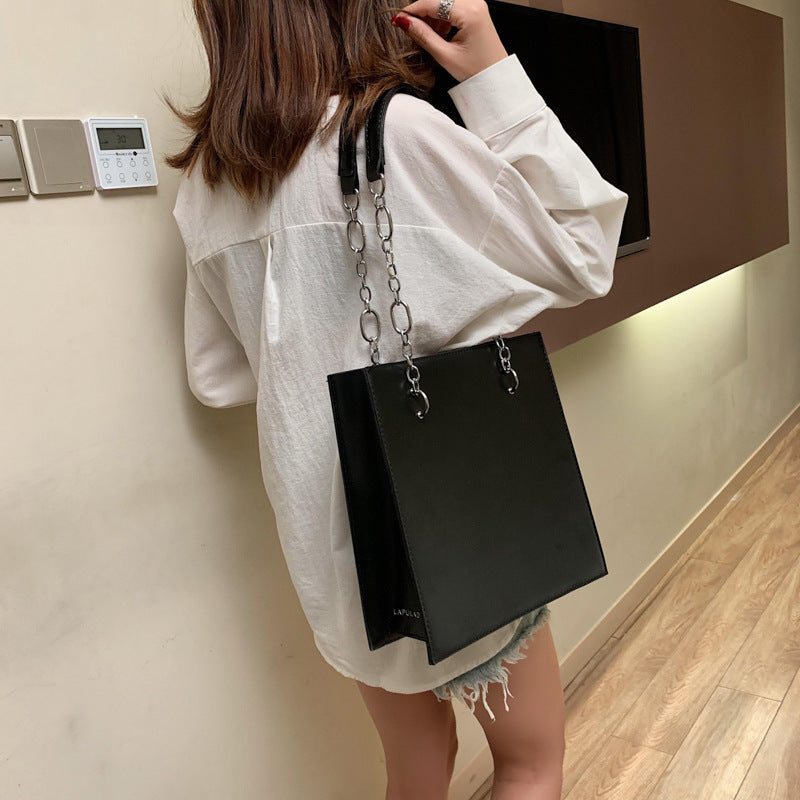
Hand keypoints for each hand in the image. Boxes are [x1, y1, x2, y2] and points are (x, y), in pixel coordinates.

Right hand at [391, 0, 508, 82]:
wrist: (495, 76)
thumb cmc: (477, 70)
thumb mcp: (445, 56)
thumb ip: (423, 36)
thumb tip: (403, 21)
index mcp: (470, 12)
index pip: (433, 2)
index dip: (412, 10)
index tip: (398, 19)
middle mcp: (474, 2)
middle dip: (423, 12)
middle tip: (413, 30)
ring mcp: (476, 4)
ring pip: (444, 2)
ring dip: (432, 16)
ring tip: (429, 37)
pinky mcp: (475, 9)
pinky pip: (452, 6)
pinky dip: (441, 17)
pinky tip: (440, 34)